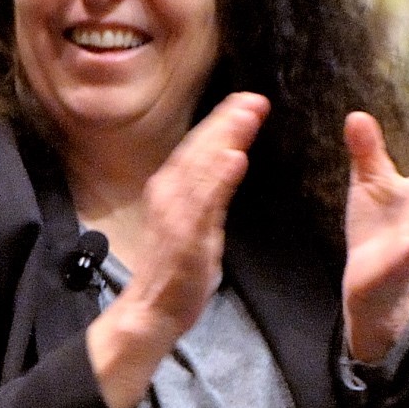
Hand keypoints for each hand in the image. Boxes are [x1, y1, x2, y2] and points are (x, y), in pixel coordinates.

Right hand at [85, 92, 264, 407]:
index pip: (198, 148)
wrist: (154, 308)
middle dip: (227, 122)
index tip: (246, 101)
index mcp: (171, 189)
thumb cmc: (177, 269)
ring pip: (202, 167)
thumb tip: (227, 162)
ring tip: (247, 116)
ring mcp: (176, 213)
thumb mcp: (196, 224)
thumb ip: (209, 194)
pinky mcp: (186, 234)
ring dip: (225, 139)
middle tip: (254, 98)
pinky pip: (205, 202)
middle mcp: (168, 193)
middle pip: (200, 150)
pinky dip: (219, 177)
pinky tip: (235, 158)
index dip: (222, 122)